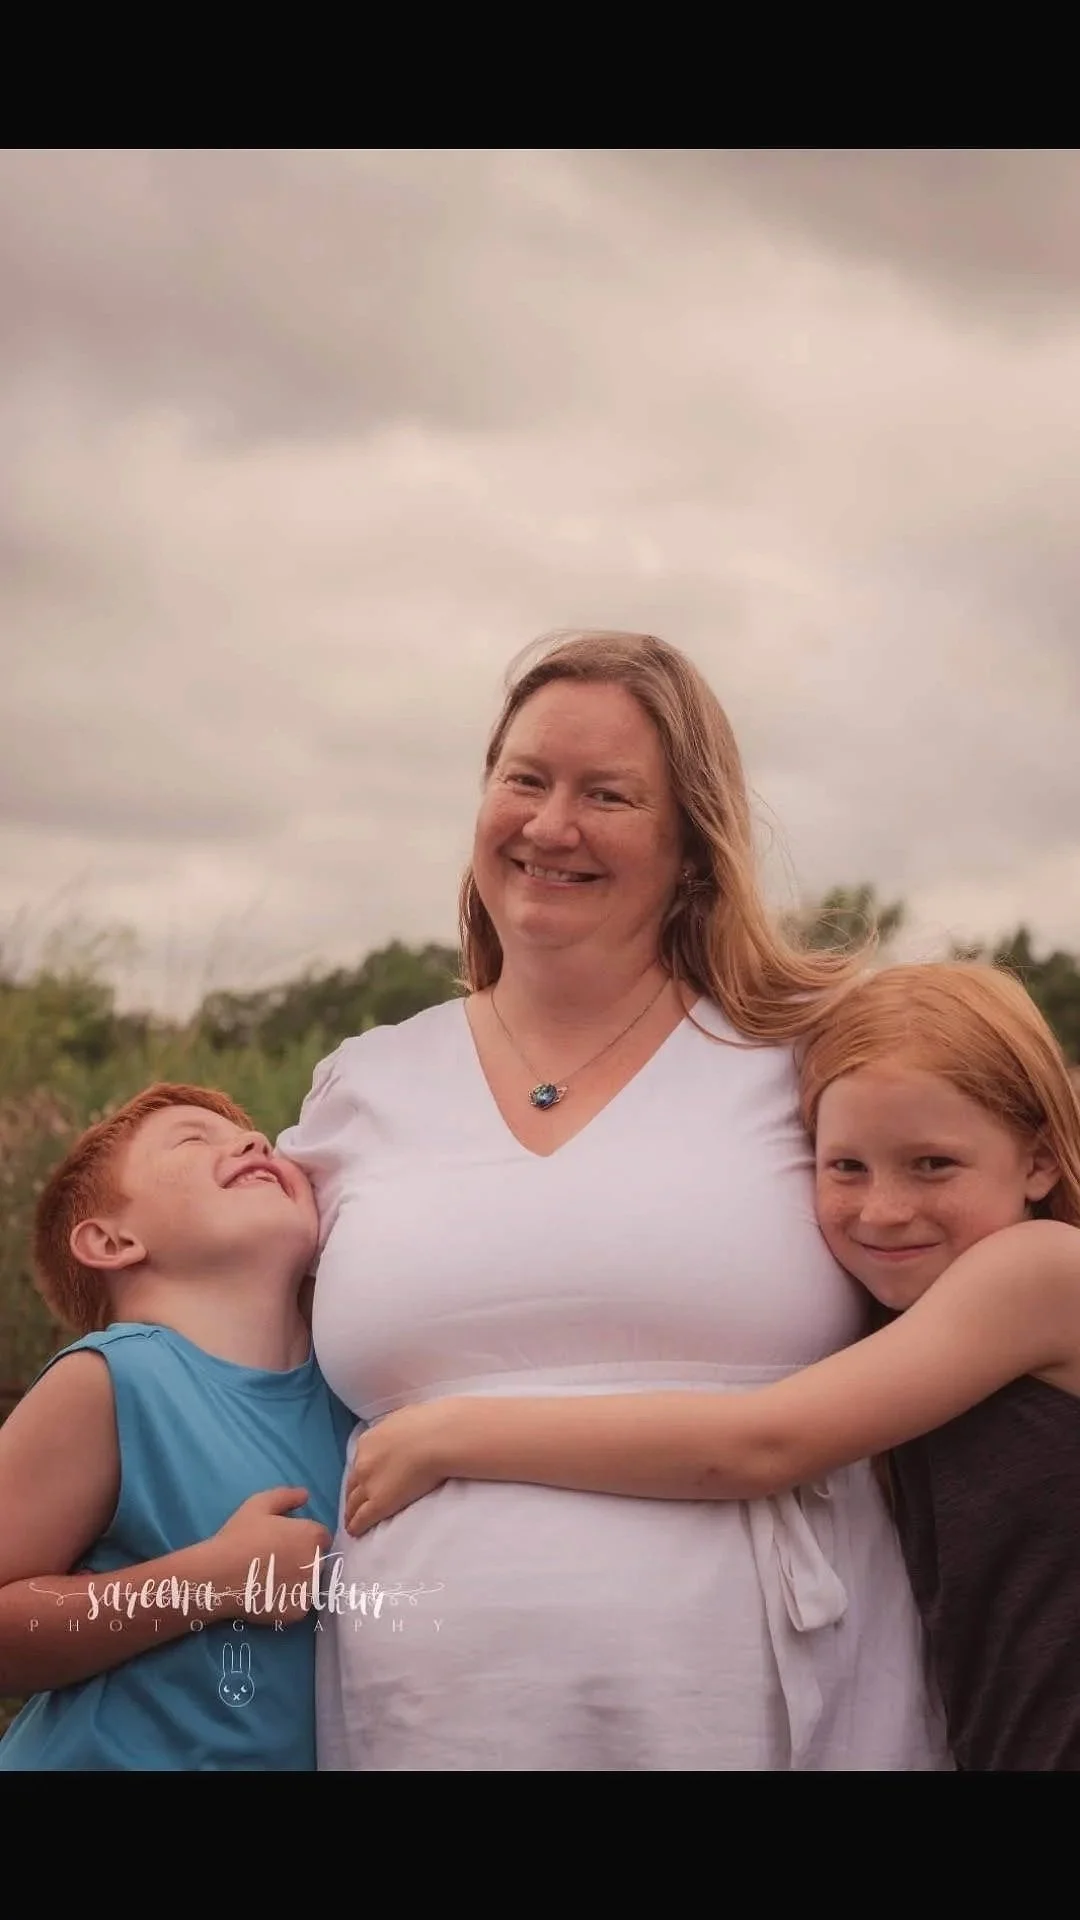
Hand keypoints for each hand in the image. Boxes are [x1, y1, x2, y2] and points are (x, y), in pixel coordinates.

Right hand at [210, 1487, 332, 1625]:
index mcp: (313, 1536)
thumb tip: (306, 1495)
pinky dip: (288, 1600)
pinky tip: (268, 1594)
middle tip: (274, 1561)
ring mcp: (309, 1589)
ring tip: (270, 1579)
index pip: (320, 1537)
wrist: (218, 1576)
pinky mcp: (298, 1612)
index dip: (302, 1538)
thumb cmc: (239, 1537)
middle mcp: (318, 1563)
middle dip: (303, 1559)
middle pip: (318, 1560)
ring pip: (310, 1584)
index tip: (283, 1542)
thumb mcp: (259, 1504)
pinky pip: (299, 1604)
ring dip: (298, 1581)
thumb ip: (286, 1496)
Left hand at [344, 1404, 455, 1534]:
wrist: (435, 1440)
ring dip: (351, 1513)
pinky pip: (362, 1518)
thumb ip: (393, 1431)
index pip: (358, 1464)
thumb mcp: (402, 1419)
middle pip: (352, 1485)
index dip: (360, 1475)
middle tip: (351, 1506)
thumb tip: (399, 1432)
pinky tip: (354, 1532)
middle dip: (351, 1496)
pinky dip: (356, 1526)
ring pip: (353, 1504)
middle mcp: (362, 1463)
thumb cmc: (428, 1425)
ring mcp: (368, 1485)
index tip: (362, 1482)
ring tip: (351, 1522)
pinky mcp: (379, 1503)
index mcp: (367, 1442)